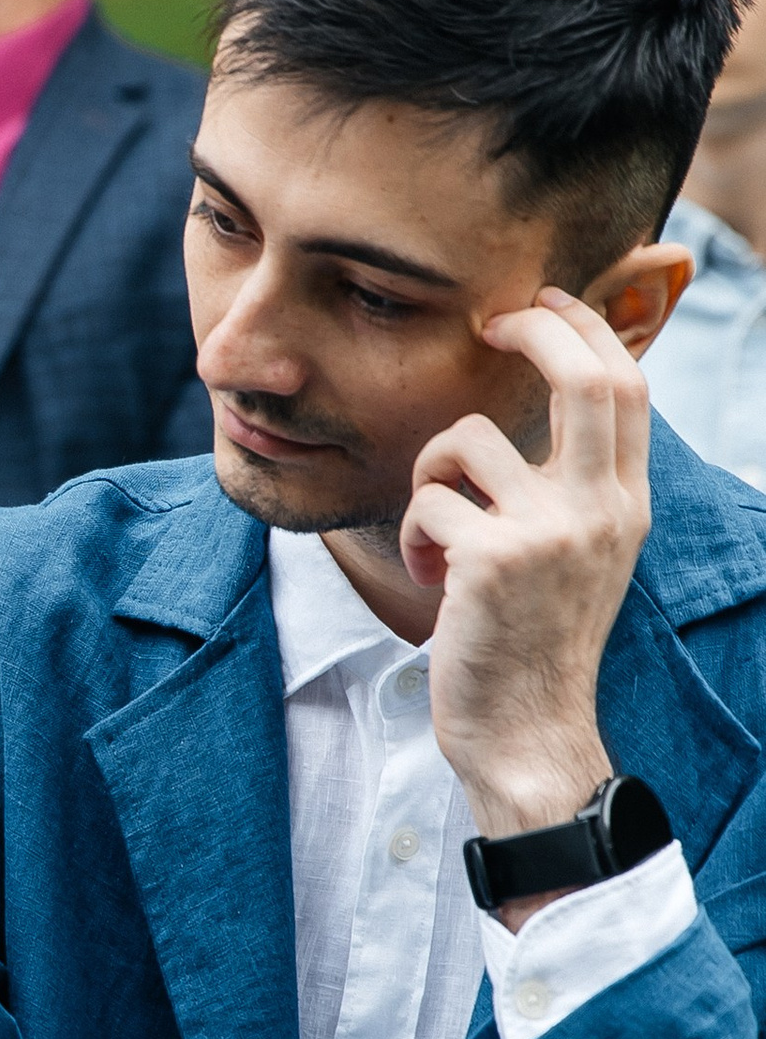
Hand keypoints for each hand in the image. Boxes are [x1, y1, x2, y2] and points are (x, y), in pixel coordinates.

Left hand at [400, 288, 647, 857]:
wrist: (527, 733)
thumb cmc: (533, 642)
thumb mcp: (579, 555)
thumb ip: (573, 486)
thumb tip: (546, 403)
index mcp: (625, 505)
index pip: (625, 387)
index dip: (583, 330)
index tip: (542, 304)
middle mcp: (601, 510)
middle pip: (581, 376)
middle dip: (531, 328)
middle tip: (487, 323)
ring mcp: (550, 533)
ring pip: (465, 441)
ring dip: (430, 476)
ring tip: (438, 538)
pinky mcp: (492, 560)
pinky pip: (426, 502)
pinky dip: (412, 537)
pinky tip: (431, 582)